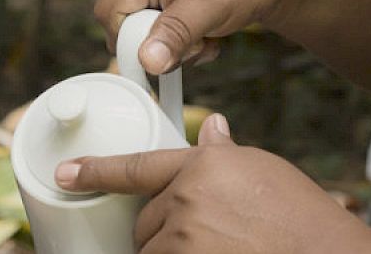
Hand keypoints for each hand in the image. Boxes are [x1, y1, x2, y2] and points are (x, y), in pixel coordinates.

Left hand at [56, 114, 370, 253]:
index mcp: (205, 166)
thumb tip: (212, 129)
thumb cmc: (304, 219)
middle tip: (212, 237)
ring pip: (152, 253)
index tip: (67, 175)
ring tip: (222, 248)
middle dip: (167, 232)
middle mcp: (188, 198)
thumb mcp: (265, 172)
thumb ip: (227, 157)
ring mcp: (185, 238)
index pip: (138, 167)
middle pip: (146, 222)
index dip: (96, 172)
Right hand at [94, 0, 308, 74]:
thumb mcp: (213, 5)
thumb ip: (175, 33)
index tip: (163, 58)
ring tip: (207, 37)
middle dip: (157, 44)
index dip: (131, 42)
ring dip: (174, 44)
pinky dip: (182, 37)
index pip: (111, 13)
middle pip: (123, 22)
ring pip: (144, 28)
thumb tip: (145, 62)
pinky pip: (161, 24)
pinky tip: (208, 33)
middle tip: (194, 45)